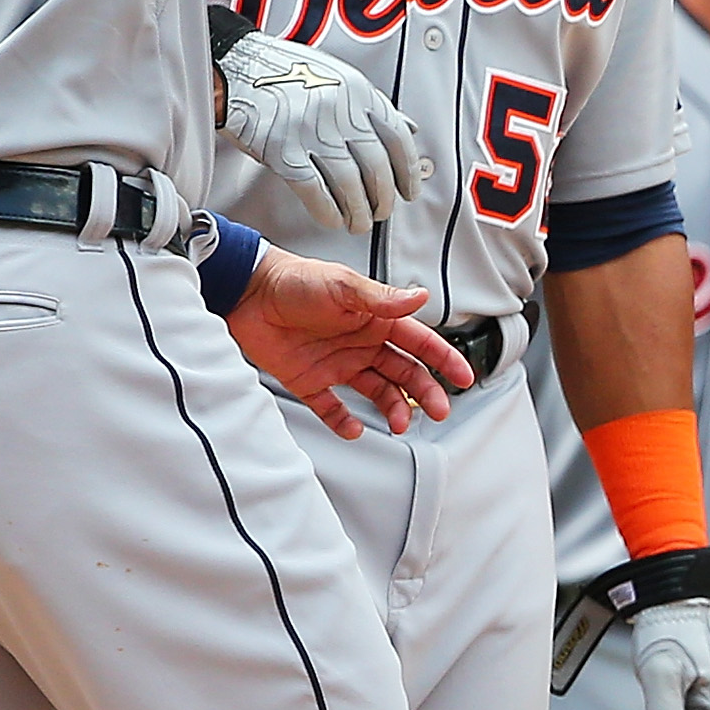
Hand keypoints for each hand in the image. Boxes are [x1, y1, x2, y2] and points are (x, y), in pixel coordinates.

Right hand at [218, 29, 421, 235]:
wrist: (237, 67)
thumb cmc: (286, 72)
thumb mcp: (338, 77)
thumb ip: (371, 105)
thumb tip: (407, 129)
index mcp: (357, 91)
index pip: (397, 138)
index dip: (407, 171)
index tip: (409, 190)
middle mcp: (339, 111)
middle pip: (376, 166)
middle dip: (383, 198)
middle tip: (382, 212)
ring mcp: (310, 131)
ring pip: (349, 183)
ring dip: (358, 211)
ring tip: (359, 223)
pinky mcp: (282, 150)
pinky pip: (314, 190)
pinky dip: (328, 211)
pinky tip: (332, 219)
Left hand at [224, 249, 473, 438]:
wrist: (246, 294)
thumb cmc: (294, 280)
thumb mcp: (342, 286)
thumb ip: (382, 298)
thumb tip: (420, 297)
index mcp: (374, 318)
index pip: (418, 342)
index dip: (443, 359)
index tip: (463, 377)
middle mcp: (360, 342)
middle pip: (404, 372)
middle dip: (425, 392)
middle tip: (439, 411)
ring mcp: (337, 363)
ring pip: (376, 392)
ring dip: (392, 408)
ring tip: (398, 424)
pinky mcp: (310, 381)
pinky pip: (333, 408)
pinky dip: (345, 421)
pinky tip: (354, 429)